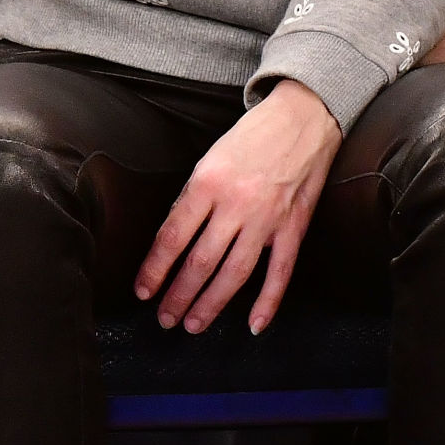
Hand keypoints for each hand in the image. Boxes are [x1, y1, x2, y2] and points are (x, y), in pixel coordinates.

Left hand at [134, 79, 342, 335]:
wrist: (302, 118)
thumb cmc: (251, 136)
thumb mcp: (210, 158)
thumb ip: (194, 197)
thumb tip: (174, 238)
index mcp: (207, 183)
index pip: (173, 236)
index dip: (155, 268)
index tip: (142, 290)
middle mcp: (236, 205)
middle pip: (200, 262)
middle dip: (178, 295)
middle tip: (164, 318)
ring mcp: (267, 220)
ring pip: (234, 274)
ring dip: (211, 304)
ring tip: (193, 325)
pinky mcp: (293, 228)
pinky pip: (279, 274)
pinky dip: (267, 303)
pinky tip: (253, 325)